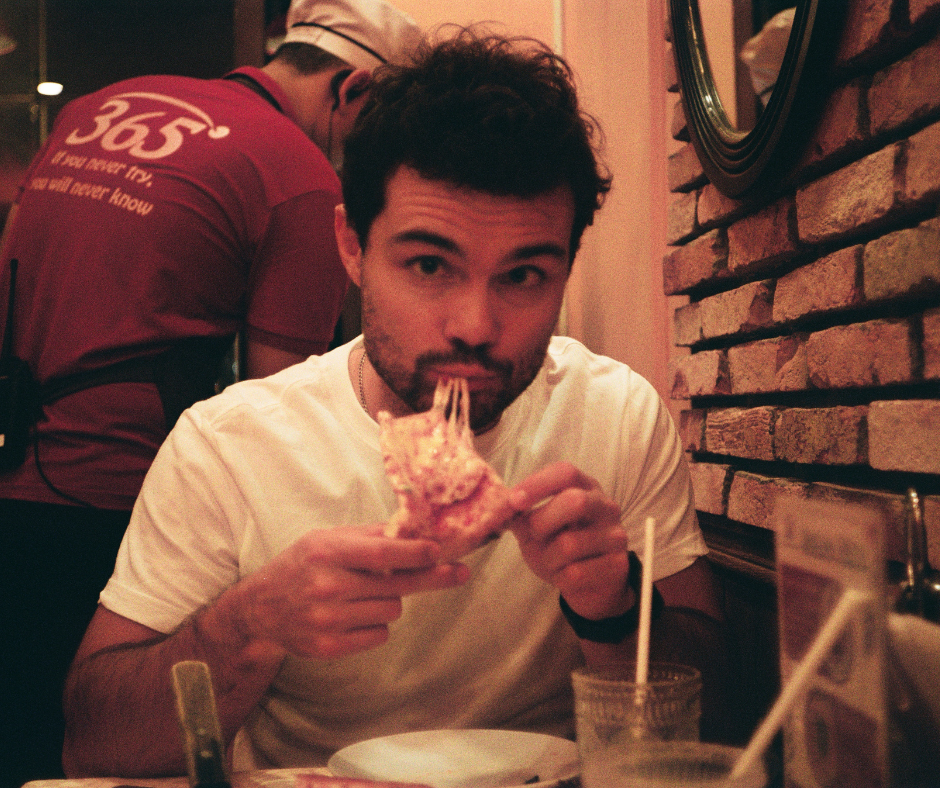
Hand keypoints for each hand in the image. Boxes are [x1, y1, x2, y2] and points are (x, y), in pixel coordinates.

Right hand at [230, 525, 469, 658]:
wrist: (260, 609)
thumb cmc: (301, 565)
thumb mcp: (326, 539)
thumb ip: (368, 535)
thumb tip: (414, 530)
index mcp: (327, 552)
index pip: (380, 552)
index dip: (414, 552)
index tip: (439, 551)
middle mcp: (327, 586)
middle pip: (396, 585)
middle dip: (429, 577)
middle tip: (459, 572)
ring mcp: (328, 620)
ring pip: (392, 611)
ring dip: (390, 601)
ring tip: (365, 594)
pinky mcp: (330, 647)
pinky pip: (379, 635)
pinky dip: (376, 625)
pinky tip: (355, 615)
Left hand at [509, 462, 631, 619]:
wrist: (590, 587)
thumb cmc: (560, 549)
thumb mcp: (537, 528)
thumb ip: (521, 515)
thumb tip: (498, 507)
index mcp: (585, 487)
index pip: (565, 472)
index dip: (537, 483)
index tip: (514, 500)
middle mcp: (606, 506)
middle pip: (575, 501)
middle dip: (543, 521)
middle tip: (533, 534)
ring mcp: (616, 535)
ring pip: (570, 544)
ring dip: (548, 557)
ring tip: (551, 562)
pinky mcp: (618, 564)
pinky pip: (576, 572)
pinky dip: (560, 577)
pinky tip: (565, 576)